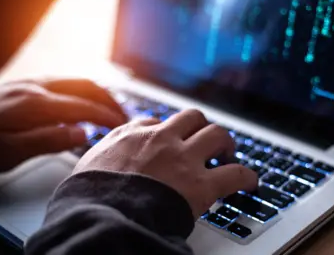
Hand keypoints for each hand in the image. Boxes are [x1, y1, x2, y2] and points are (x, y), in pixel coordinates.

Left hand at [0, 78, 126, 177]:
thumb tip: (82, 133)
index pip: (82, 106)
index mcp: (34, 105)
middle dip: (108, 99)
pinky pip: (62, 81)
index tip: (123, 125)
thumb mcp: (9, 154)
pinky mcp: (23, 86)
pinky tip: (83, 101)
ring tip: (110, 107)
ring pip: (74, 80)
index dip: (106, 115)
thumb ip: (48, 141)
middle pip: (83, 85)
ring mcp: (29, 83)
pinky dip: (81, 90)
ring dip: (96, 92)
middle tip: (124, 115)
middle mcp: (34, 88)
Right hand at [74, 109, 257, 217]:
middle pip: (191, 117)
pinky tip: (249, 183)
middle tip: (205, 142)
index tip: (169, 141)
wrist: (101, 216)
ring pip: (216, 133)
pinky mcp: (201, 184)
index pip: (154, 122)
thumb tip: (99, 168)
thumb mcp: (84, 168)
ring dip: (225, 143)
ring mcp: (183, 158)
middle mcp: (160, 139)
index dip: (165, 132)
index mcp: (130, 136)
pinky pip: (235, 173)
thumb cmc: (88, 198)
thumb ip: (99, 160)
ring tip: (227, 155)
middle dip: (200, 127)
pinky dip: (246, 176)